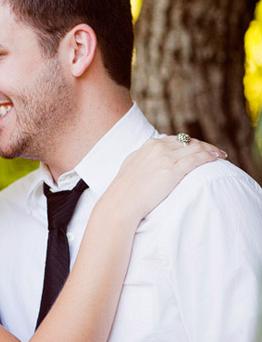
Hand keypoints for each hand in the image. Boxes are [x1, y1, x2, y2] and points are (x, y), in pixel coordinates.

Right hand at [103, 135, 224, 223]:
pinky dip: (209, 156)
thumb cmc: (125, 189)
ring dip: (210, 149)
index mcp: (148, 145)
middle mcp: (157, 148)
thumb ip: (144, 157)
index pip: (176, 139)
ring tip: (220, 155)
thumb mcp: (132, 164)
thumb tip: (153, 157)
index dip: (190, 143)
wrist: (121, 202)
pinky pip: (197, 159)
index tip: (199, 148)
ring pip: (195, 147)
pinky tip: (217, 158)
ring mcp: (165, 158)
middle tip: (215, 151)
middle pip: (188, 141)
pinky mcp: (172, 170)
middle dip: (204, 145)